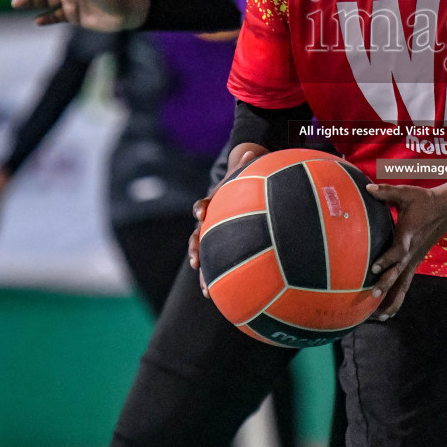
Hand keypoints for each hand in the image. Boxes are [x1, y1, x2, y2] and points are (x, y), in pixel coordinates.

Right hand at [189, 145, 267, 291]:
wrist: (240, 189)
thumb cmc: (245, 180)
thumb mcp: (245, 171)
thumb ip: (246, 163)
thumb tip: (251, 151)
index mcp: (215, 203)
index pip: (204, 205)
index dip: (202, 209)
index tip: (201, 214)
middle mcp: (210, 222)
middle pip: (198, 237)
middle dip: (195, 251)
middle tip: (195, 264)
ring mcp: (213, 236)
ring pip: (204, 255)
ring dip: (204, 272)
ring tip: (206, 290)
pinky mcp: (220, 246)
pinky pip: (217, 263)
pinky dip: (215, 279)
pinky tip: (218, 295)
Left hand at [363, 182, 446, 318]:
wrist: (446, 210)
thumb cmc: (424, 201)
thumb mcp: (406, 194)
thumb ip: (386, 192)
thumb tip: (368, 187)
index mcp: (408, 237)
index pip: (398, 251)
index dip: (387, 260)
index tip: (374, 268)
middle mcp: (412, 253)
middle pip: (399, 273)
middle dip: (386, 286)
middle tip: (372, 296)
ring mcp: (414, 261)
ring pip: (403, 285)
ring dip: (392, 300)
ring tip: (379, 317)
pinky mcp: (415, 264)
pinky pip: (405, 284)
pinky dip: (397, 298)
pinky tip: (386, 312)